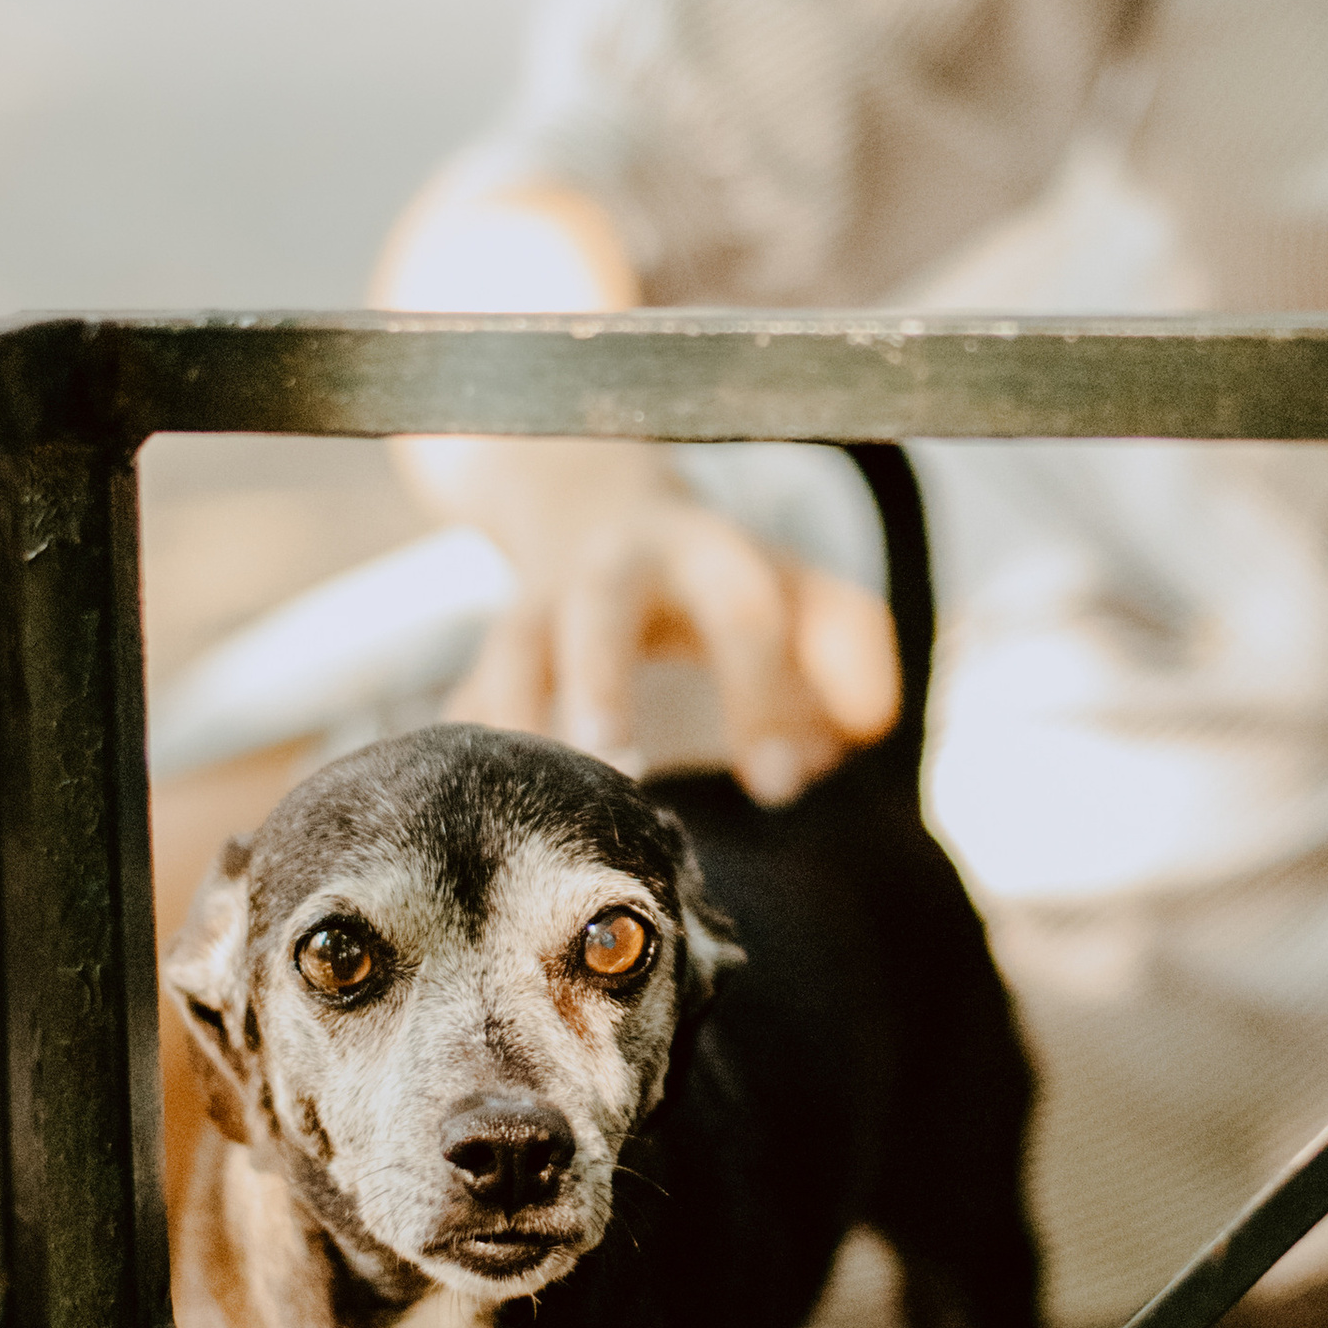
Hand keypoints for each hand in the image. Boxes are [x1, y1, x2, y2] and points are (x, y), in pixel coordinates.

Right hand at [375, 174, 899, 800]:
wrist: (585, 501)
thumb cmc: (719, 577)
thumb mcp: (796, 588)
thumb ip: (847, 649)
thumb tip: (866, 725)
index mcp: (703, 550)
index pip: (740, 608)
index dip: (760, 691)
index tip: (778, 785)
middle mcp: (609, 570)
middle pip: (600, 611)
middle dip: (603, 684)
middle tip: (621, 767)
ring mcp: (535, 608)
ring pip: (510, 655)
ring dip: (518, 726)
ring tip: (526, 808)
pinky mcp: (486, 657)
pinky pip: (462, 707)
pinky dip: (460, 760)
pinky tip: (464, 826)